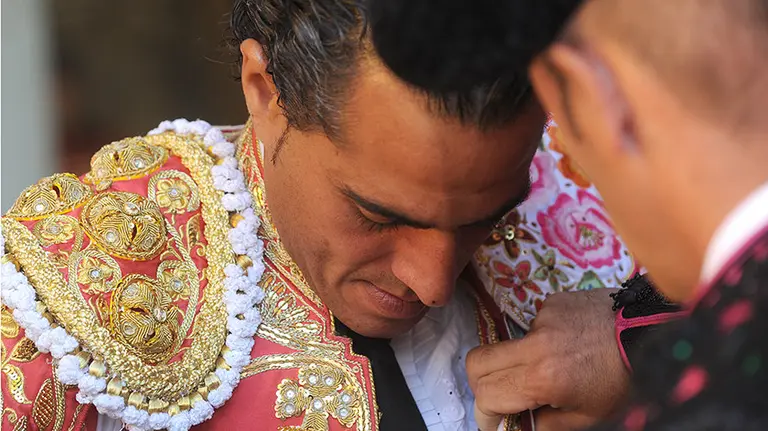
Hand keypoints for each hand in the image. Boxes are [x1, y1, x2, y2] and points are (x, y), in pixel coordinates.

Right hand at [467, 289, 629, 430]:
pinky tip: (570, 343)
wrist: (655, 334)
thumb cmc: (624, 381)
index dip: (485, 414)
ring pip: (507, 343)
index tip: (495, 421)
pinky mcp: (553, 301)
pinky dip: (544, 338)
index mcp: (543, 378)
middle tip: (501, 394)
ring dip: (520, 360)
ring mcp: (543, 318)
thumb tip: (519, 426)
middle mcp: (536, 344)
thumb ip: (544, 425)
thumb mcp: (587, 417)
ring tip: (557, 364)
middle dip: (482, 383)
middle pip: (477, 361)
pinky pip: (533, 324)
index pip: (487, 394)